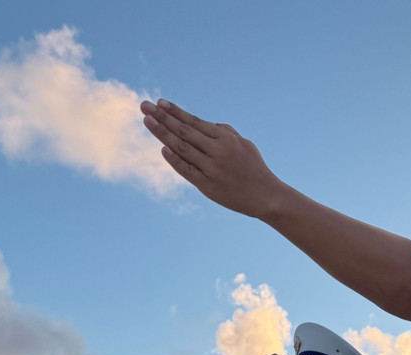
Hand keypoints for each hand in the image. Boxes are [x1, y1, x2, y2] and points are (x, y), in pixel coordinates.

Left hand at [140, 99, 286, 218]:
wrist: (267, 196)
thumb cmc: (254, 168)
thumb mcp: (244, 144)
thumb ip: (224, 132)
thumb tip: (201, 123)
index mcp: (226, 138)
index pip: (194, 121)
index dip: (175, 112)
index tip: (159, 102)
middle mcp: (218, 151)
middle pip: (184, 131)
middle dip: (162, 117)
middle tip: (144, 105)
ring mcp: (212, 169)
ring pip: (182, 148)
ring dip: (162, 133)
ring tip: (147, 120)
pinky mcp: (208, 186)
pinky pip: (187, 170)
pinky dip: (173, 160)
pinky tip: (161, 149)